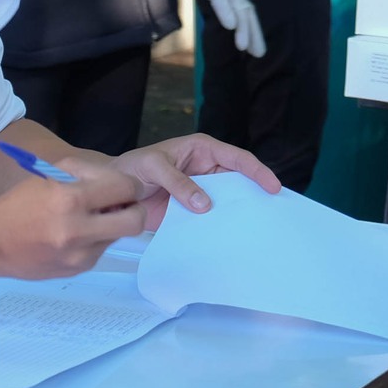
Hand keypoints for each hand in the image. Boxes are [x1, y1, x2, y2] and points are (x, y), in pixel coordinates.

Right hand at [0, 162, 146, 278]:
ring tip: (86, 220)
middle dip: (133, 210)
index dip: (129, 185)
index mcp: (68, 199)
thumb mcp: (48, 176)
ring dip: (110, 225)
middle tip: (121, 205)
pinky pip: (100, 250)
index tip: (122, 186)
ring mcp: (79, 254)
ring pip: (117, 237)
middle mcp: (77, 230)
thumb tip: (115, 181)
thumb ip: (84, 175)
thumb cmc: (17, 204)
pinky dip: (93, 240)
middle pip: (135, 221)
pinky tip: (72, 236)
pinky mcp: (78, 269)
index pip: (124, 188)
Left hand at [112, 134, 282, 228]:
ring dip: (241, 212)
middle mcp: (207, 169)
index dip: (257, 171)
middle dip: (256, 194)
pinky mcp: (194, 211)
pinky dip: (222, 226)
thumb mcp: (153, 167)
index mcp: (202, 149)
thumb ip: (177, 182)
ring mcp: (202, 192)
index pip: (237, 158)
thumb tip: (205, 204)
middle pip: (239, 181)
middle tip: (274, 211)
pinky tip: (232, 237)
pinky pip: (213, 218)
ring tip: (259, 227)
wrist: (113, 193)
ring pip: (229, 201)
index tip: (272, 187)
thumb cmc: (131, 169)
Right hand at [187, 0, 266, 57]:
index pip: (250, 18)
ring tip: (243, 46)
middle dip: (253, 36)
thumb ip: (228, 10)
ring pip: (238, 11)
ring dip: (242, 29)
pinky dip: (227, 13)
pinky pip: (222, 2)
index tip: (258, 52)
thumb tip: (233, 28)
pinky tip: (230, 26)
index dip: (255, 35)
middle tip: (257, 54)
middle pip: (248, 16)